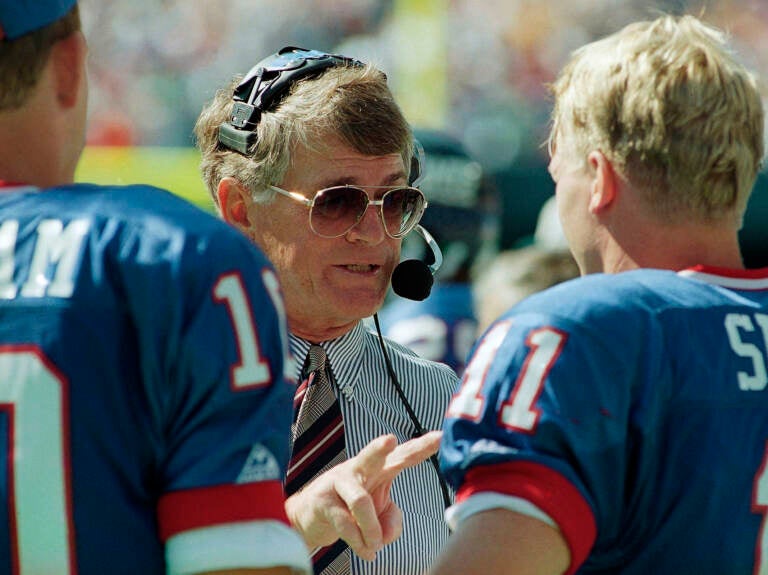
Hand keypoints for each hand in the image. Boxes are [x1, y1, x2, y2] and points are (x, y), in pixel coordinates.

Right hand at [284, 430, 441, 560]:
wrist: (310, 516)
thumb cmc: (351, 509)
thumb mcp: (379, 516)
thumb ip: (392, 523)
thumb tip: (384, 536)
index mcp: (378, 468)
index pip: (401, 455)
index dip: (420, 447)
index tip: (440, 437)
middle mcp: (358, 470)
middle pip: (371, 455)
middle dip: (380, 448)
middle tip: (389, 440)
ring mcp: (338, 483)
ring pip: (360, 501)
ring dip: (371, 530)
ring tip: (376, 546)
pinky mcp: (323, 502)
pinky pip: (346, 524)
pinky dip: (359, 542)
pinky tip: (367, 552)